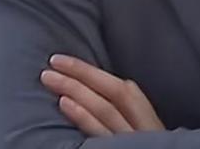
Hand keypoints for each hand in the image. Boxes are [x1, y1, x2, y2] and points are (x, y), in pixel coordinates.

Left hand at [40, 54, 164, 136]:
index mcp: (148, 120)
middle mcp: (143, 130)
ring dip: (76, 92)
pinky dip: (83, 118)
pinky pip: (101, 137)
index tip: (63, 59)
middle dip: (81, 75)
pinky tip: (65, 105)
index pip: (124, 90)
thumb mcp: (143, 135)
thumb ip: (124, 116)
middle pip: (112, 95)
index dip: (92, 71)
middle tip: (51, 63)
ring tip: (51, 79)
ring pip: (105, 112)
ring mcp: (132, 143)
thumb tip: (88, 95)